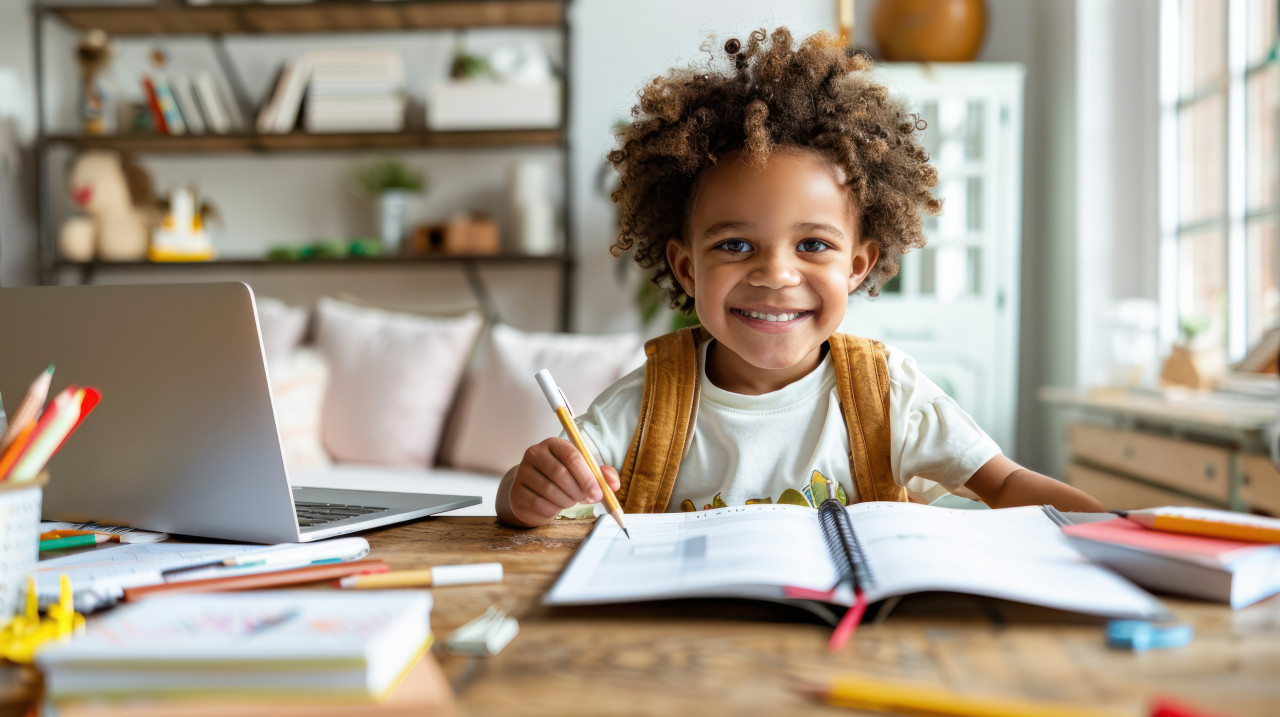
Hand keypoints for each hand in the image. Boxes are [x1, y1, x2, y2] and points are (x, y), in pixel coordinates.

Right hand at [497, 437, 621, 527]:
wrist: (535, 491)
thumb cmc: (563, 479)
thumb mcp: (584, 473)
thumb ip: (601, 475)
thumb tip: (613, 484)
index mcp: (554, 444)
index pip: (572, 456)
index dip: (587, 476)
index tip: (598, 493)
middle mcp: (534, 453)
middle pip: (560, 473)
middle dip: (578, 491)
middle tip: (588, 500)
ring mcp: (522, 471)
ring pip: (550, 490)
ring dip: (567, 501)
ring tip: (571, 501)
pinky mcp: (516, 491)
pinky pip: (538, 504)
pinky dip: (553, 510)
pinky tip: (556, 506)